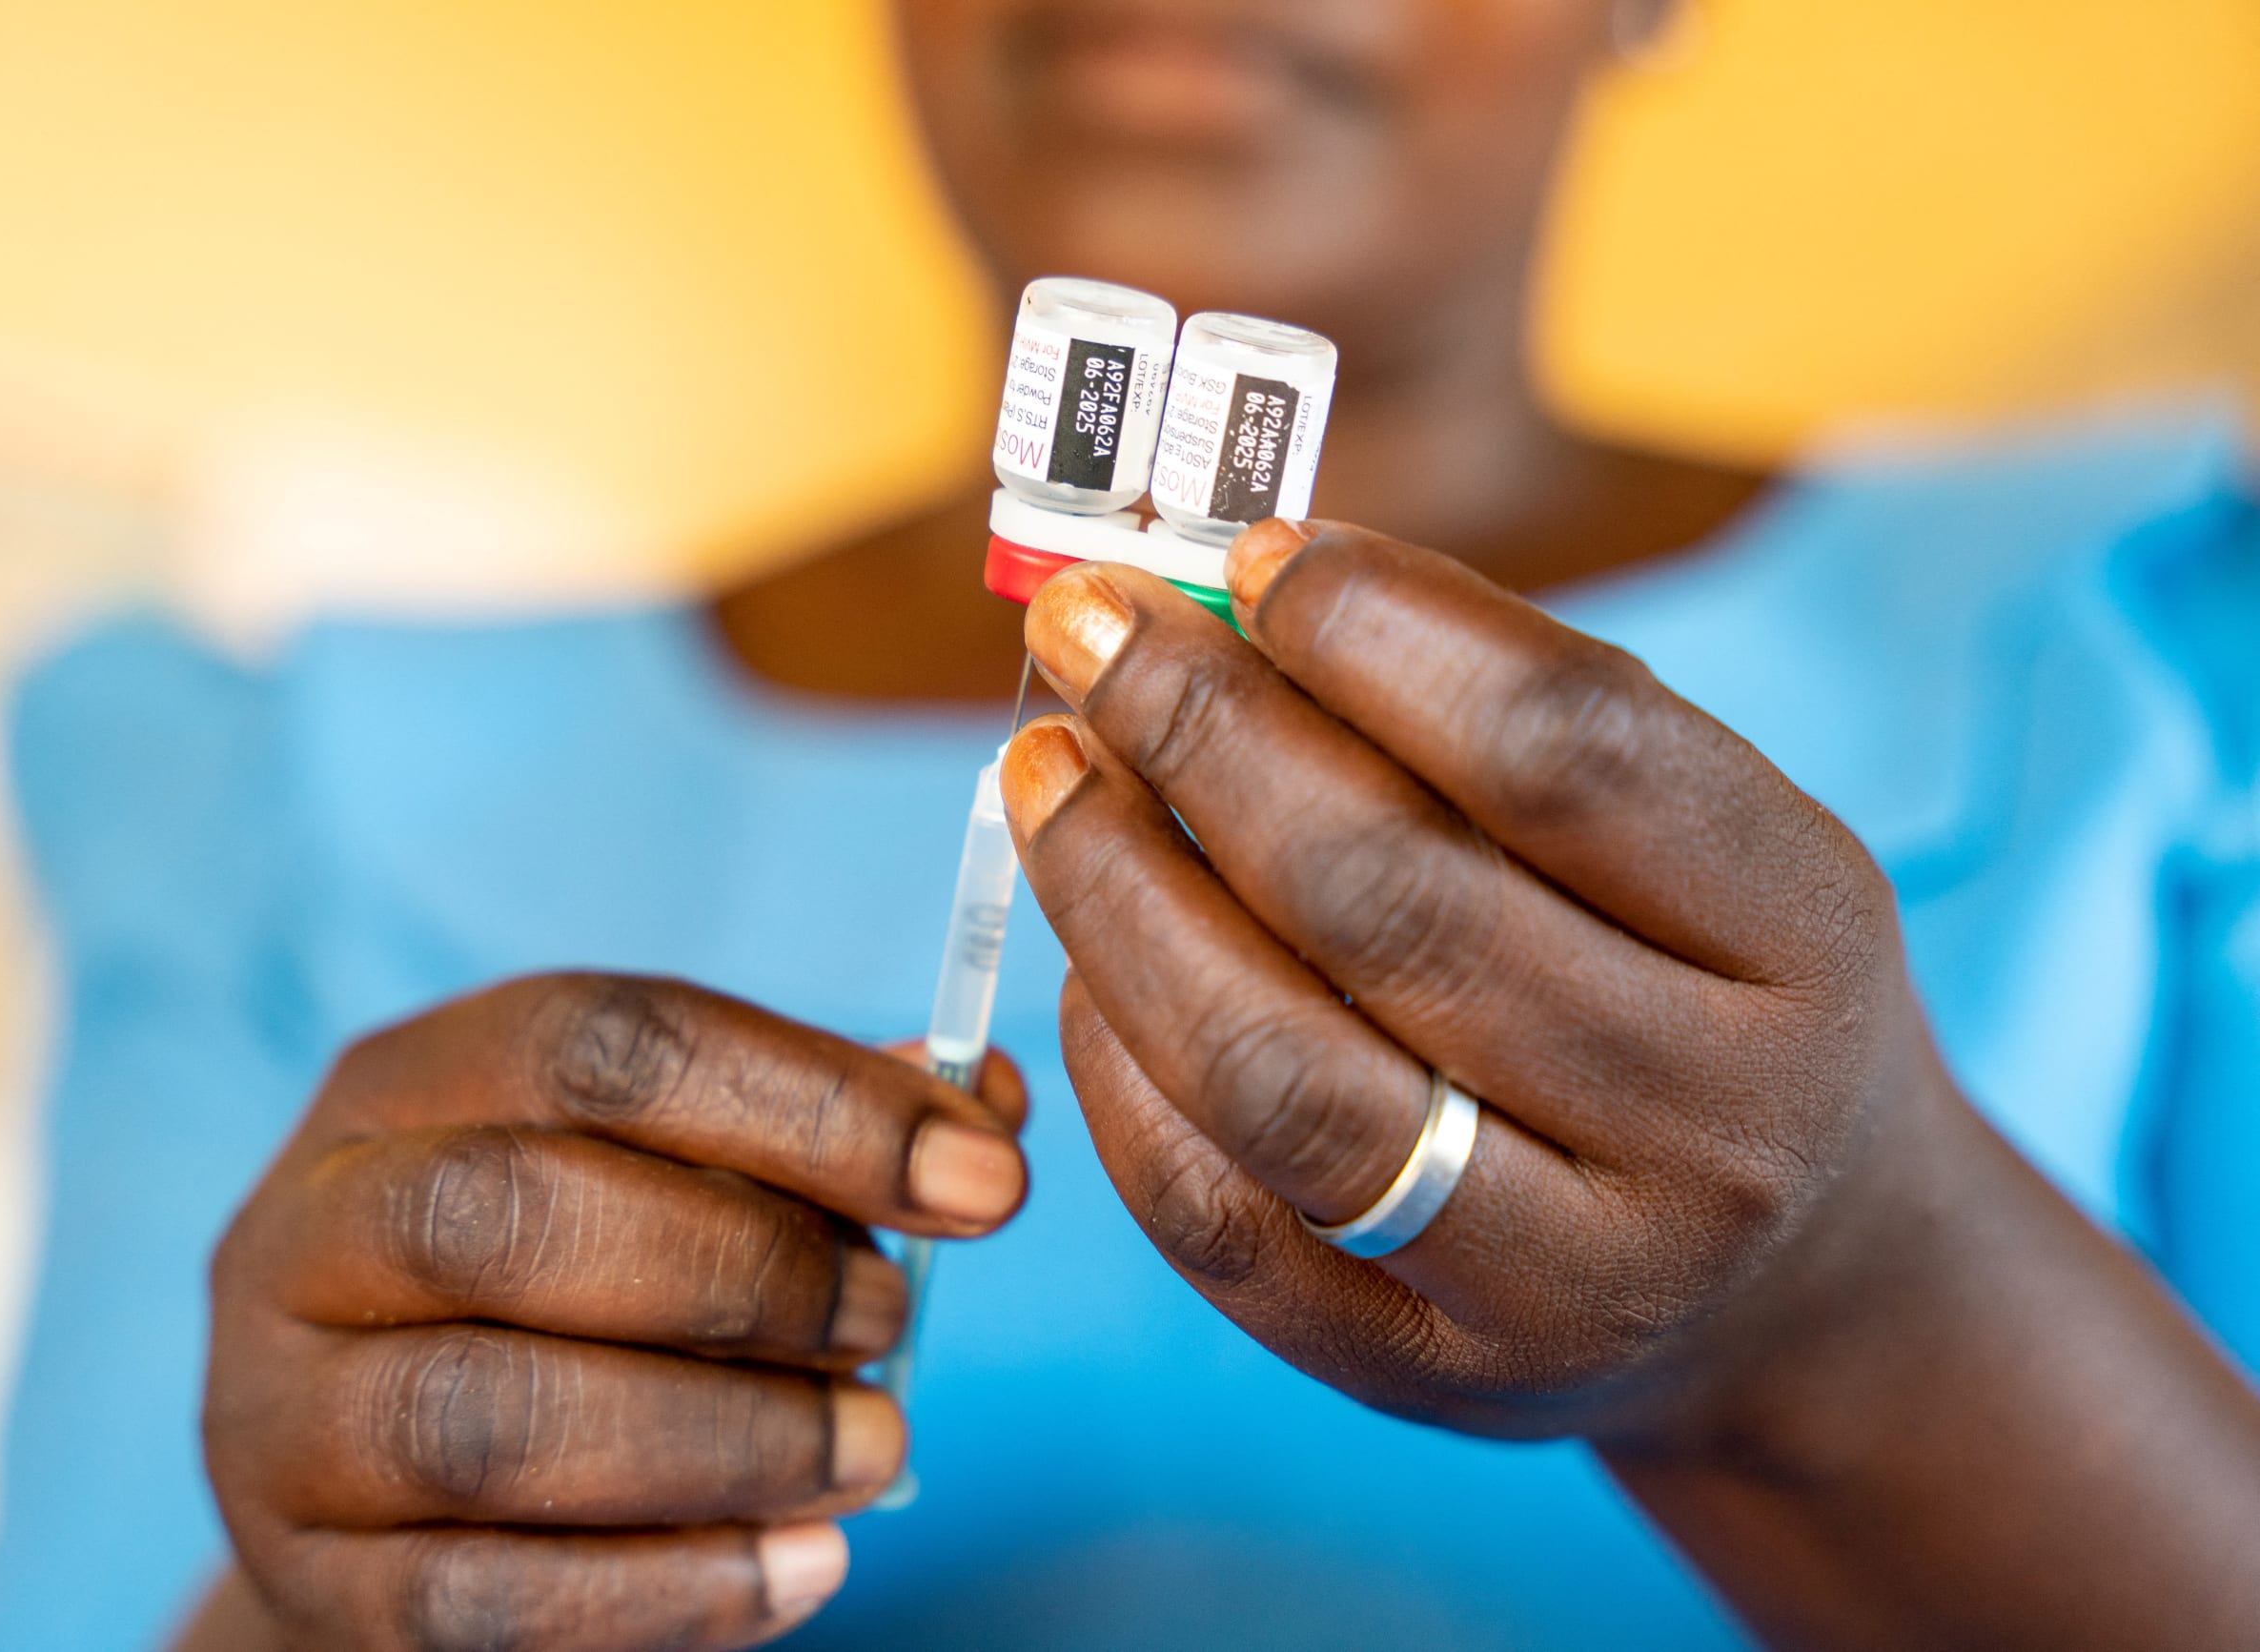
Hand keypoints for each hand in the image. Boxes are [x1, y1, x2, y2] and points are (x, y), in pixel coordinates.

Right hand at [196, 975, 1026, 1650]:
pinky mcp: (310, 1584)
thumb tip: (983, 1100)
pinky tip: (808, 1566)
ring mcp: (284, 1415)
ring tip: (875, 1450)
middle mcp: (312, 1226)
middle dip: (751, 1268)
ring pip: (490, 1417)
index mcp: (411, 1081)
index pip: (603, 1042)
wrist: (382, 1493)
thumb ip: (811, 1135)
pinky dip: (670, 1588)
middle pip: (517, 1211)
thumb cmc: (562, 1294)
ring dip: (726, 1437)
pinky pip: (483, 1597)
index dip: (813, 1102)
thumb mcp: (665, 1179)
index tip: (985, 1177)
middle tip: (896, 1318)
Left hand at [1002, 519, 1958, 1445]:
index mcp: (1805, 939)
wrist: (1803, 1292)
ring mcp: (1561, 1282)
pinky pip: (1211, 1209)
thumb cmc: (1712, 994)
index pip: (1566, 754)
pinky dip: (1116, 1062)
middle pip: (1395, 903)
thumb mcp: (1700, 837)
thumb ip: (1504, 714)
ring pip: (1278, 1075)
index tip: (1248, 554)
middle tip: (1087, 630)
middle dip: (1202, 734)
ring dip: (1120, 895)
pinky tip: (1090, 958)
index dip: (1375, 631)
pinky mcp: (1419, 1373)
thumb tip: (1227, 588)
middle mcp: (1705, 1128)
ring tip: (1046, 776)